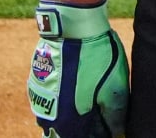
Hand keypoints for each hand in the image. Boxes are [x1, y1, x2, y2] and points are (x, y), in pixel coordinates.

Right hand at [28, 0, 128, 137]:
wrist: (72, 27)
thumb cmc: (96, 59)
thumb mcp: (114, 89)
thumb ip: (115, 117)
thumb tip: (119, 133)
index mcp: (67, 123)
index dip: (100, 135)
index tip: (110, 129)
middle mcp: (47, 117)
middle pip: (65, 135)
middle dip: (85, 131)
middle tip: (102, 121)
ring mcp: (39, 100)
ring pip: (55, 123)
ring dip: (72, 122)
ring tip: (92, 108)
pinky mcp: (36, 85)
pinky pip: (49, 105)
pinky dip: (63, 107)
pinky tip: (78, 95)